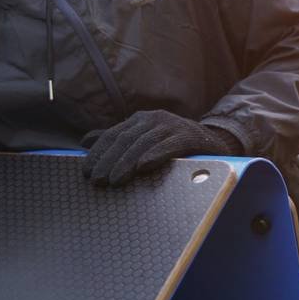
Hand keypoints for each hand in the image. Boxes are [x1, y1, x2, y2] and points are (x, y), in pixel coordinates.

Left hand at [80, 109, 240, 186]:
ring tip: (115, 180)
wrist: (214, 142)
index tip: (86, 172)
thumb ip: (116, 140)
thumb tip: (85, 142)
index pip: (113, 136)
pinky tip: (143, 166)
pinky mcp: (189, 136)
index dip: (98, 153)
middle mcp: (153, 119)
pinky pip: (170, 145)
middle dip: (109, 161)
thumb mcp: (143, 139)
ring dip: (127, 162)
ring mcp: (172, 125)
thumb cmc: (172, 143)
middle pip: (125, 140)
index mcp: (139, 120)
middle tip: (97, 180)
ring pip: (144, 143)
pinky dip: (155, 155)